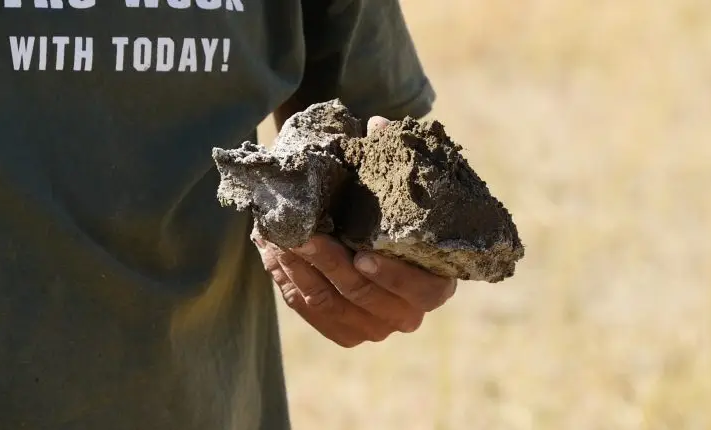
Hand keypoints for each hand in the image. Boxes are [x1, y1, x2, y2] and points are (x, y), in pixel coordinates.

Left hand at [252, 115, 456, 346]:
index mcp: (436, 282)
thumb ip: (389, 161)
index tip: (361, 255)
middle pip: (365, 298)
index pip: (422, 290)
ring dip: (301, 271)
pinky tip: (274, 253)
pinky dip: (289, 283)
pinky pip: (311, 313)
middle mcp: (409, 313)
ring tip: (277, 239)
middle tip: (302, 236)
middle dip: (329, 265)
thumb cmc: (387, 211)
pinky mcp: (345, 332)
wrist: (368, 238)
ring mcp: (375, 327)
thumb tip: (377, 126)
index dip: (392, 276)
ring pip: (330, 305)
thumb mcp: (393, 187)